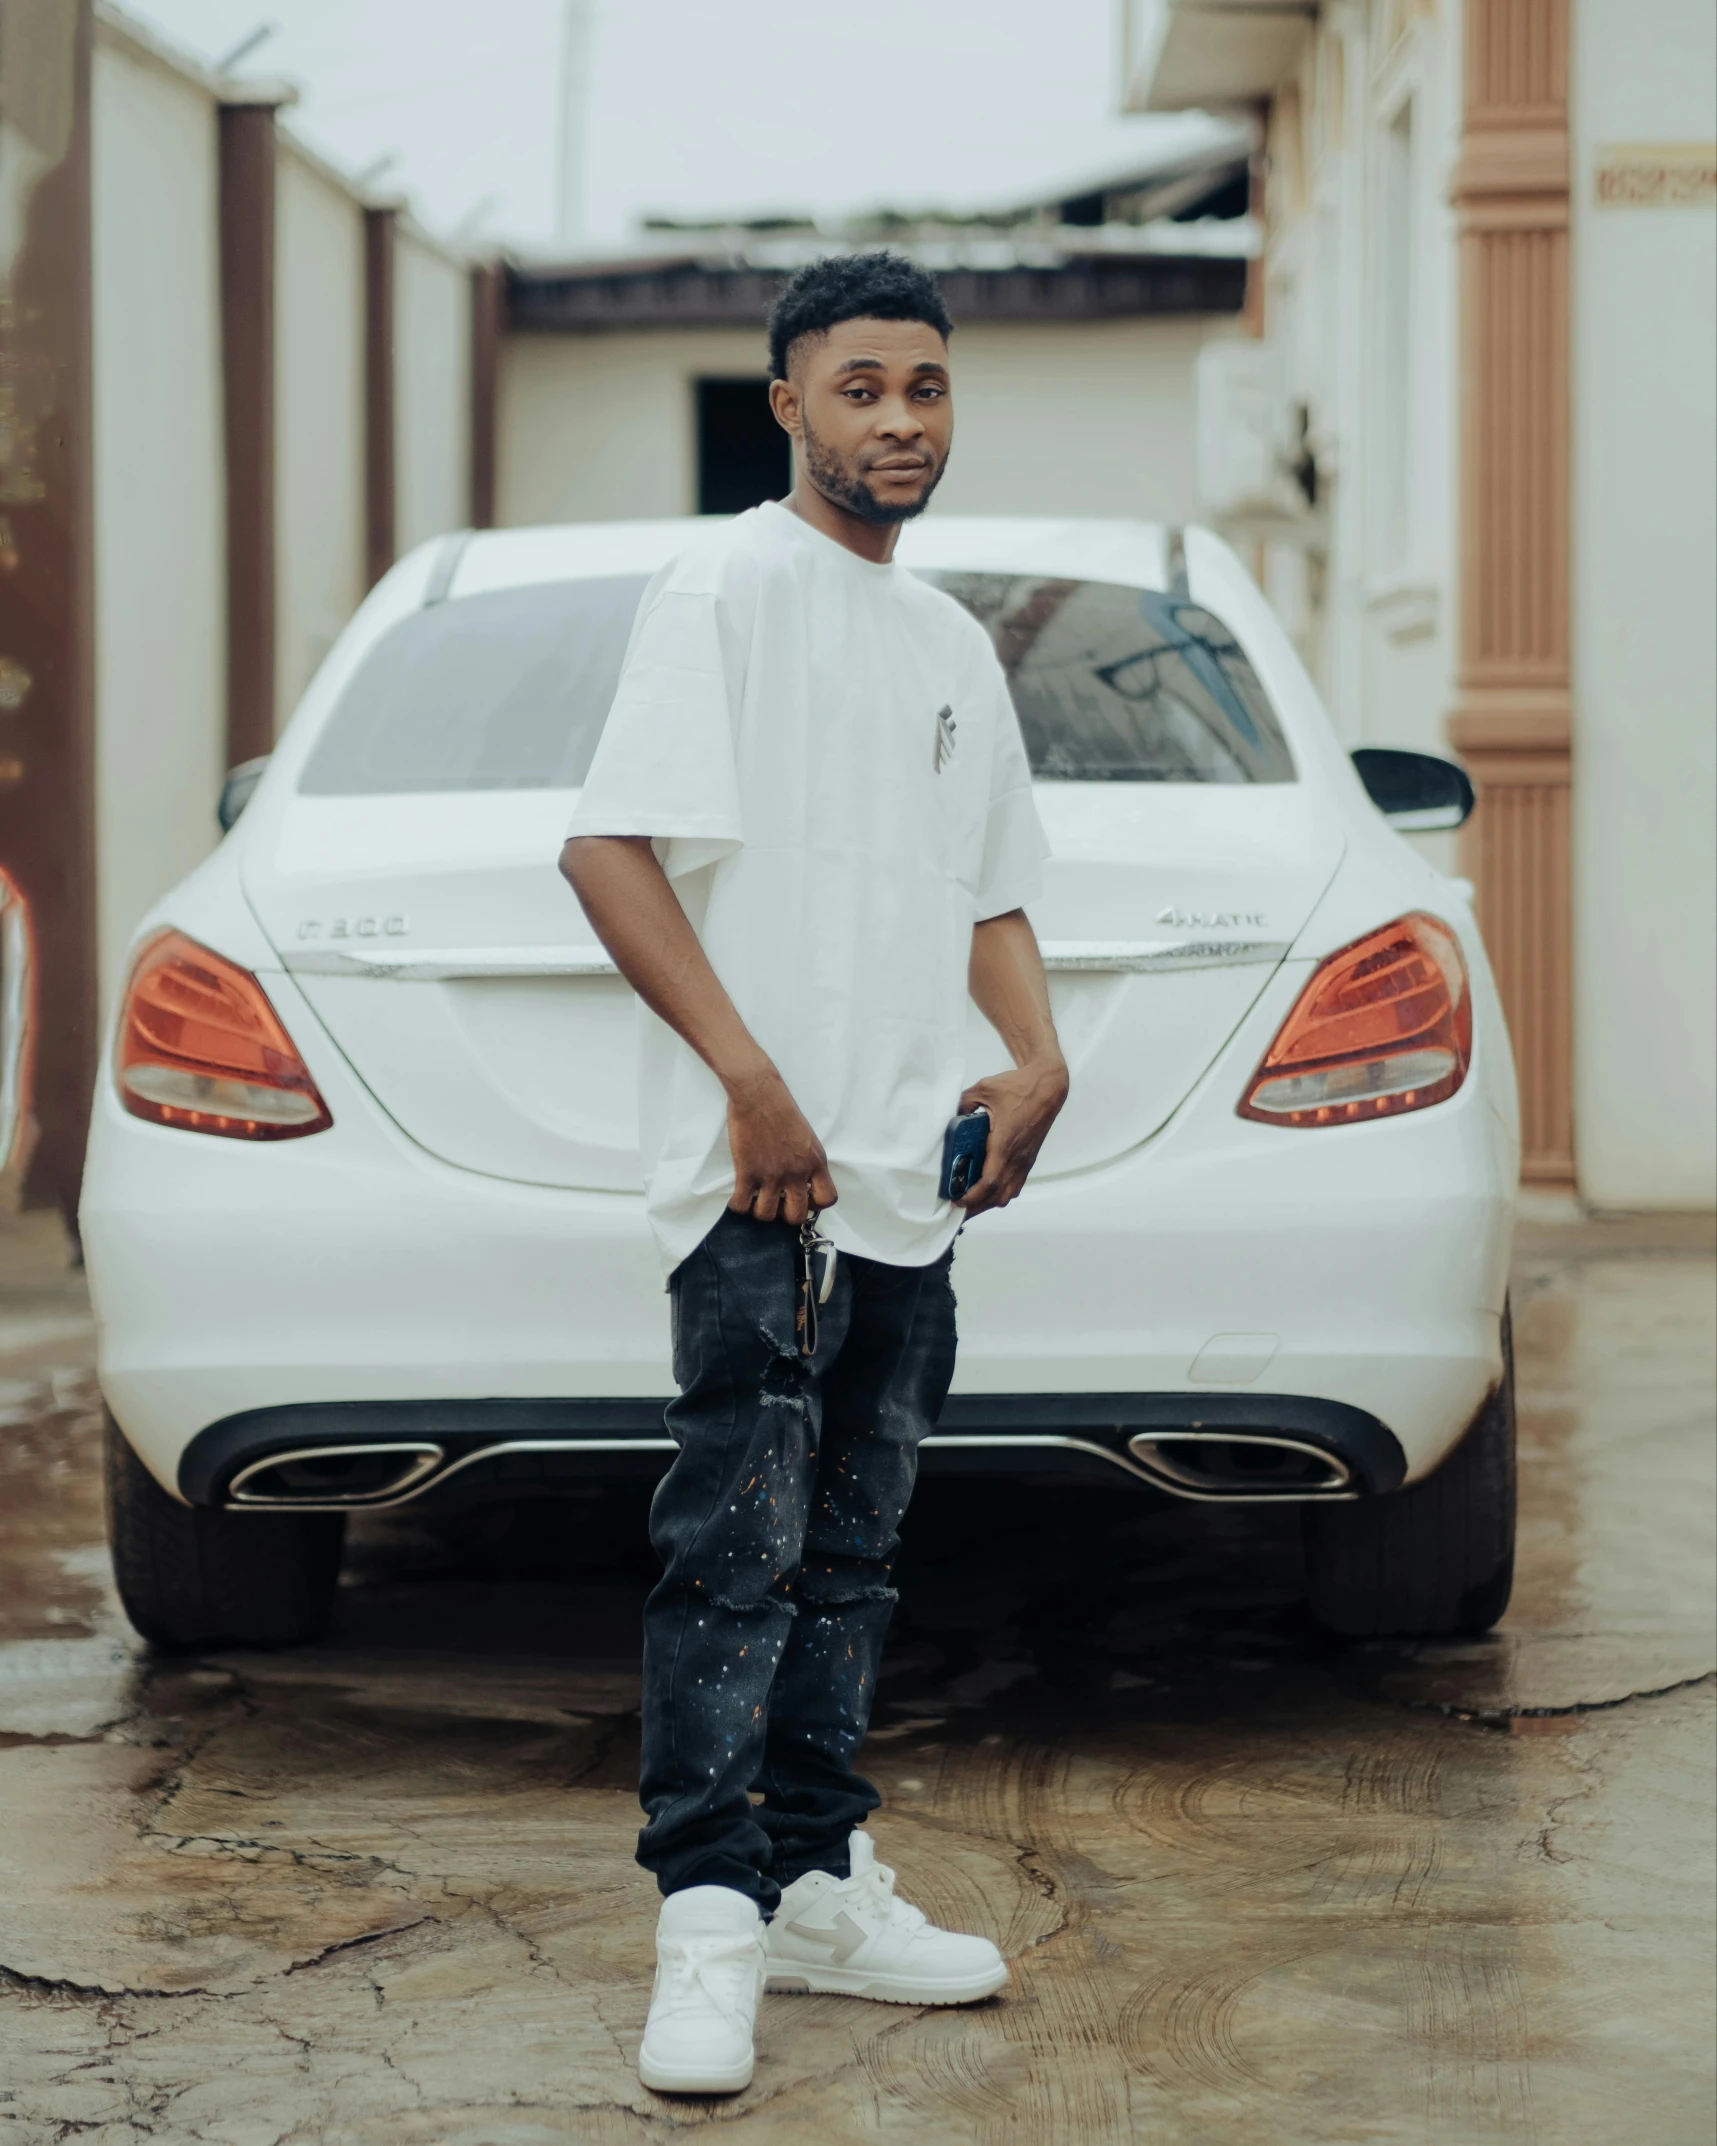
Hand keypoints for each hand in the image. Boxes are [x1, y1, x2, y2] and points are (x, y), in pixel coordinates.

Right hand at [725, 1064, 837, 1224]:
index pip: (827, 1199)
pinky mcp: (747, 1172)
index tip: (802, 1198)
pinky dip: (738, 1206)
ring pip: (767, 1215)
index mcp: (815, 1162)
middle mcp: (797, 1173)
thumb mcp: (807, 1137)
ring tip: (755, 1200)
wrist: (758, 1094)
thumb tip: (802, 1181)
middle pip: (796, 1215)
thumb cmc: (781, 1109)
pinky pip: (742, 1205)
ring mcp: (771, 1175)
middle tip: (776, 1202)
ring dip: (759, 1212)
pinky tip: (738, 1197)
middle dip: (785, 1214)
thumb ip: (808, 1161)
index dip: (814, 1205)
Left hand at [955, 1058, 1068, 1217]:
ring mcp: (1024, 1160)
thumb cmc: (1020, 1088)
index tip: (955, 1200)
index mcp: (1004, 1143)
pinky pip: (1015, 1185)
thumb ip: (963, 1102)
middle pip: (997, 1196)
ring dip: (989, 1202)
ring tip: (970, 1202)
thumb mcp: (984, 1089)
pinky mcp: (1028, 1159)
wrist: (1049, 1088)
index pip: (988, 1181)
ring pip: (1008, 1193)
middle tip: (957, 1208)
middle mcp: (1016, 1157)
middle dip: (976, 1207)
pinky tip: (987, 1189)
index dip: (971, 1196)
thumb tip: (950, 1114)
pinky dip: (1000, 1193)